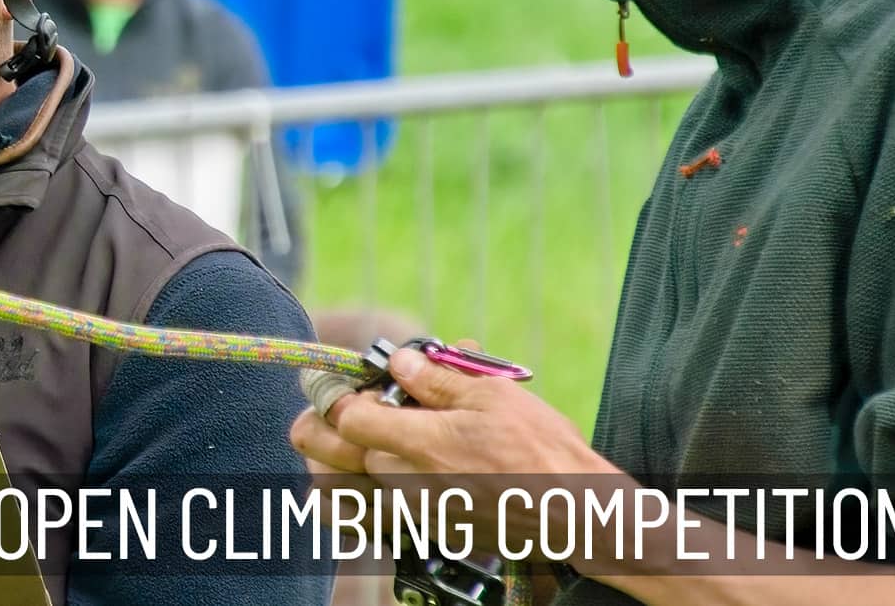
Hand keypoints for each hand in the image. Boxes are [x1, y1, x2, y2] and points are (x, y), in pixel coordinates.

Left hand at [290, 344, 608, 552]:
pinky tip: (354, 482)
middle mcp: (405, 484)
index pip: (345, 416)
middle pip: (332, 454)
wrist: (574, 513)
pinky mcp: (424, 533)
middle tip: (327, 406)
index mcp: (419, 443)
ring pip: (339, 493)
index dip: (338, 393)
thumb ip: (436, 379)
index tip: (341, 381)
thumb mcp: (493, 396)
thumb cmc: (541, 451)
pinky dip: (348, 503)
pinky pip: (365, 521)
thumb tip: (399, 361)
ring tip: (333, 442)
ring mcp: (412, 514)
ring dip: (327, 465)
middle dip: (320, 425)